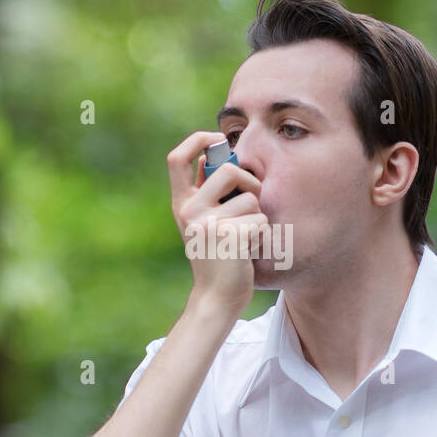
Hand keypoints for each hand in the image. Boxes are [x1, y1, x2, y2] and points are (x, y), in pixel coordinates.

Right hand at [167, 131, 266, 316]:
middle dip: (250, 183)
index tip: (217, 138)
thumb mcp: (201, 222)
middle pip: (229, 170)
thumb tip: (211, 153)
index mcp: (181, 204)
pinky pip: (260, 221)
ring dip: (257, 217)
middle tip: (252, 201)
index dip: (197, 139)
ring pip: (251, 199)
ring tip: (244, 238)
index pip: (176, 158)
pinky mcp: (230, 237)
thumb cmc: (216, 256)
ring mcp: (208, 223)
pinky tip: (247, 252)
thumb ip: (204, 192)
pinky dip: (261, 236)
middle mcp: (189, 211)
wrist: (216, 297)